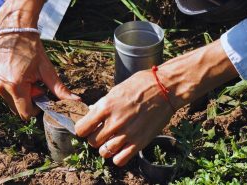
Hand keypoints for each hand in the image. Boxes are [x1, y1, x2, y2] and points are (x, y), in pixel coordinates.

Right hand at [0, 33, 79, 119]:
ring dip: (19, 94)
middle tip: (33, 82)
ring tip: (24, 76)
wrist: (16, 31)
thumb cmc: (33, 50)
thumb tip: (77, 101)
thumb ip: (60, 90)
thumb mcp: (48, 71)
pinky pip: (2, 93)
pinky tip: (16, 74)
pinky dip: (11, 89)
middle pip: (18, 109)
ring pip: (10, 102)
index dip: (36, 108)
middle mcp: (1, 86)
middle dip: (28, 100)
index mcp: (16, 86)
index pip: (25, 113)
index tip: (41, 94)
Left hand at [75, 39, 237, 166]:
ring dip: (105, 147)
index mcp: (105, 107)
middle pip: (92, 142)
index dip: (83, 129)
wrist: (165, 89)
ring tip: (112, 140)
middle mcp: (114, 123)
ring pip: (104, 152)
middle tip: (103, 131)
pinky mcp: (139, 143)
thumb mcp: (116, 90)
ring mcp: (126, 134)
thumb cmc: (140, 85)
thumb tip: (92, 113)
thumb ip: (103, 105)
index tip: (87, 127)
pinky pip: (120, 160)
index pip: (81, 129)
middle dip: (95, 137)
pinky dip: (118, 156)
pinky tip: (121, 147)